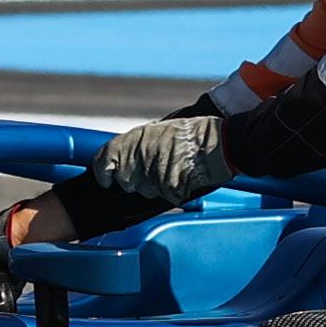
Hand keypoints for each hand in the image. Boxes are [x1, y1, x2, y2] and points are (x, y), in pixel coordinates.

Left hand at [97, 110, 226, 202]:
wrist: (222, 142)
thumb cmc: (196, 134)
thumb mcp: (163, 129)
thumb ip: (141, 143)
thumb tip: (125, 157)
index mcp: (139, 137)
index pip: (105, 157)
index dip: (103, 172)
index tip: (106, 179)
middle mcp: (143, 154)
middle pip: (125, 180)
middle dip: (134, 181)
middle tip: (152, 173)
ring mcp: (155, 172)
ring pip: (145, 191)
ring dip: (156, 187)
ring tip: (174, 172)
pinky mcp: (169, 187)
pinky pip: (164, 196)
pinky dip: (173, 192)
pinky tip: (184, 178)